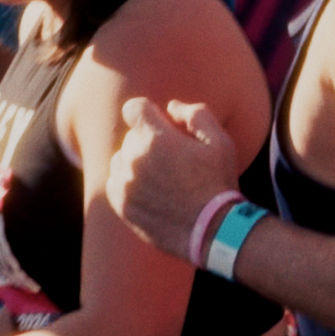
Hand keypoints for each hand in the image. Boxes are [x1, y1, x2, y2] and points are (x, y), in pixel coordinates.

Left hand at [109, 96, 245, 257]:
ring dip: (136, 161)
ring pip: (120, 159)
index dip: (147, 111)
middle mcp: (133, 158)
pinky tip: (152, 191)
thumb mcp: (220, 141)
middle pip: (131, 136)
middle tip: (174, 156)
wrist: (211, 228)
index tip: (160, 121)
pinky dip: (128, 182)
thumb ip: (197, 115)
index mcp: (156, 138)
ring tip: (163, 176)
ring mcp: (123, 183)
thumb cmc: (218, 182)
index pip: (134, 108)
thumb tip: (172, 107)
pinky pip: (114, 182)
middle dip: (150, 139)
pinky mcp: (120, 203)